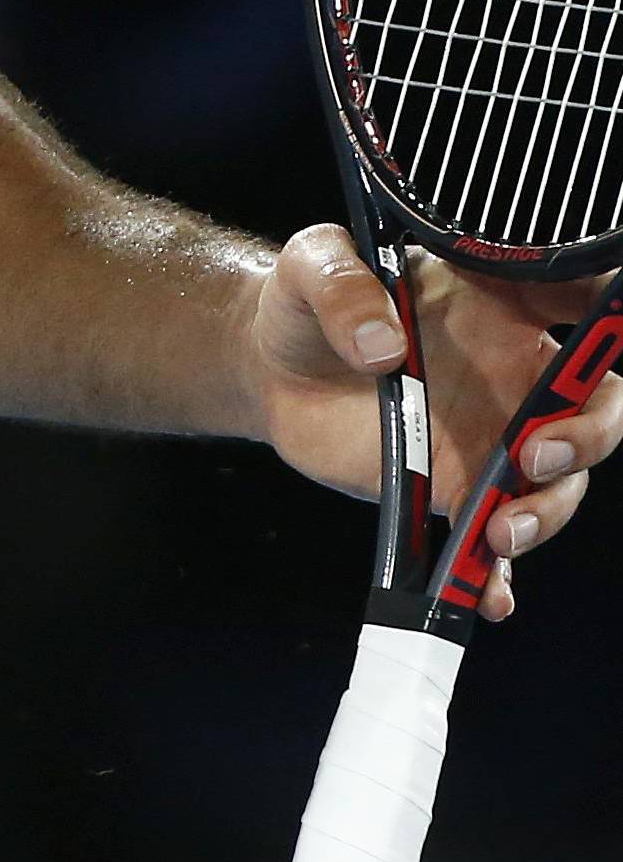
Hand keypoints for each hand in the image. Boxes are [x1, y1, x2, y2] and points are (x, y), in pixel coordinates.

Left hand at [248, 223, 622, 621]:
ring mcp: (491, 435)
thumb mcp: (311, 267)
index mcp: (497, 300)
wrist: (273, 371)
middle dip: (590, 434)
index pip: (580, 294)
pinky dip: (499, 572)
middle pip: (596, 403)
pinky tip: (487, 594)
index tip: (605, 331)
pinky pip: (496, 538)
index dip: (608, 310)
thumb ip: (342, 288)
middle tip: (535, 454)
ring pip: (560, 480)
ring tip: (501, 531)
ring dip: (549, 511)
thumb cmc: (305, 303)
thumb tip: (383, 346)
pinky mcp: (456, 487)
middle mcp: (511, 371)